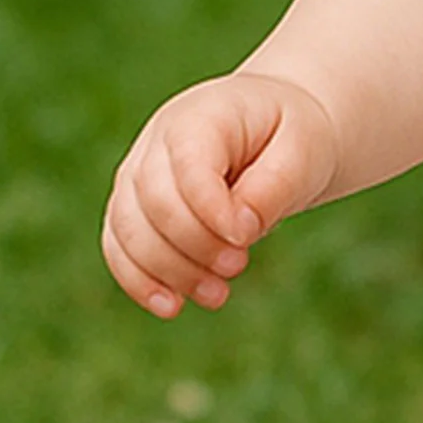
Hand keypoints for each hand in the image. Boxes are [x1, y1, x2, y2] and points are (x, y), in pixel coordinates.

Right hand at [101, 74, 339, 321]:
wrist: (278, 129)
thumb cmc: (293, 136)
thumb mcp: (303, 151)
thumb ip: (273, 187)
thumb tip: (240, 231)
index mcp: (201, 116)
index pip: (188, 167)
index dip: (212, 211)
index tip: (248, 237)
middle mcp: (157, 141)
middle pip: (152, 202)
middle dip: (194, 245)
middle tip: (238, 267)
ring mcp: (137, 173)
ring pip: (128, 229)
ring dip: (168, 271)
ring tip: (217, 295)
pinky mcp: (133, 206)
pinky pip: (119, 246)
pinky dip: (139, 280)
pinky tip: (172, 307)